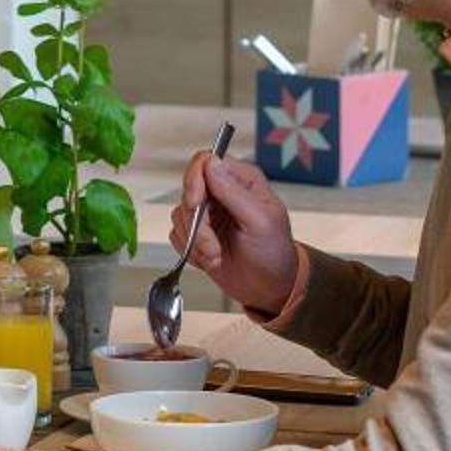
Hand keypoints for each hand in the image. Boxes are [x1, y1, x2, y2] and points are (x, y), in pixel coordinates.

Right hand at [173, 150, 300, 319]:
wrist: (268, 288)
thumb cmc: (274, 253)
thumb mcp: (260, 221)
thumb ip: (234, 192)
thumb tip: (211, 164)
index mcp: (242, 180)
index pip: (205, 161)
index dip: (195, 180)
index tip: (196, 204)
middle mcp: (222, 191)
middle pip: (188, 190)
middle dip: (197, 224)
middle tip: (212, 245)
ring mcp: (208, 213)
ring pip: (180, 215)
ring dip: (196, 242)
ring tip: (216, 255)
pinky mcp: (196, 233)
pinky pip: (176, 234)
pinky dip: (190, 251)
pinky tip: (210, 258)